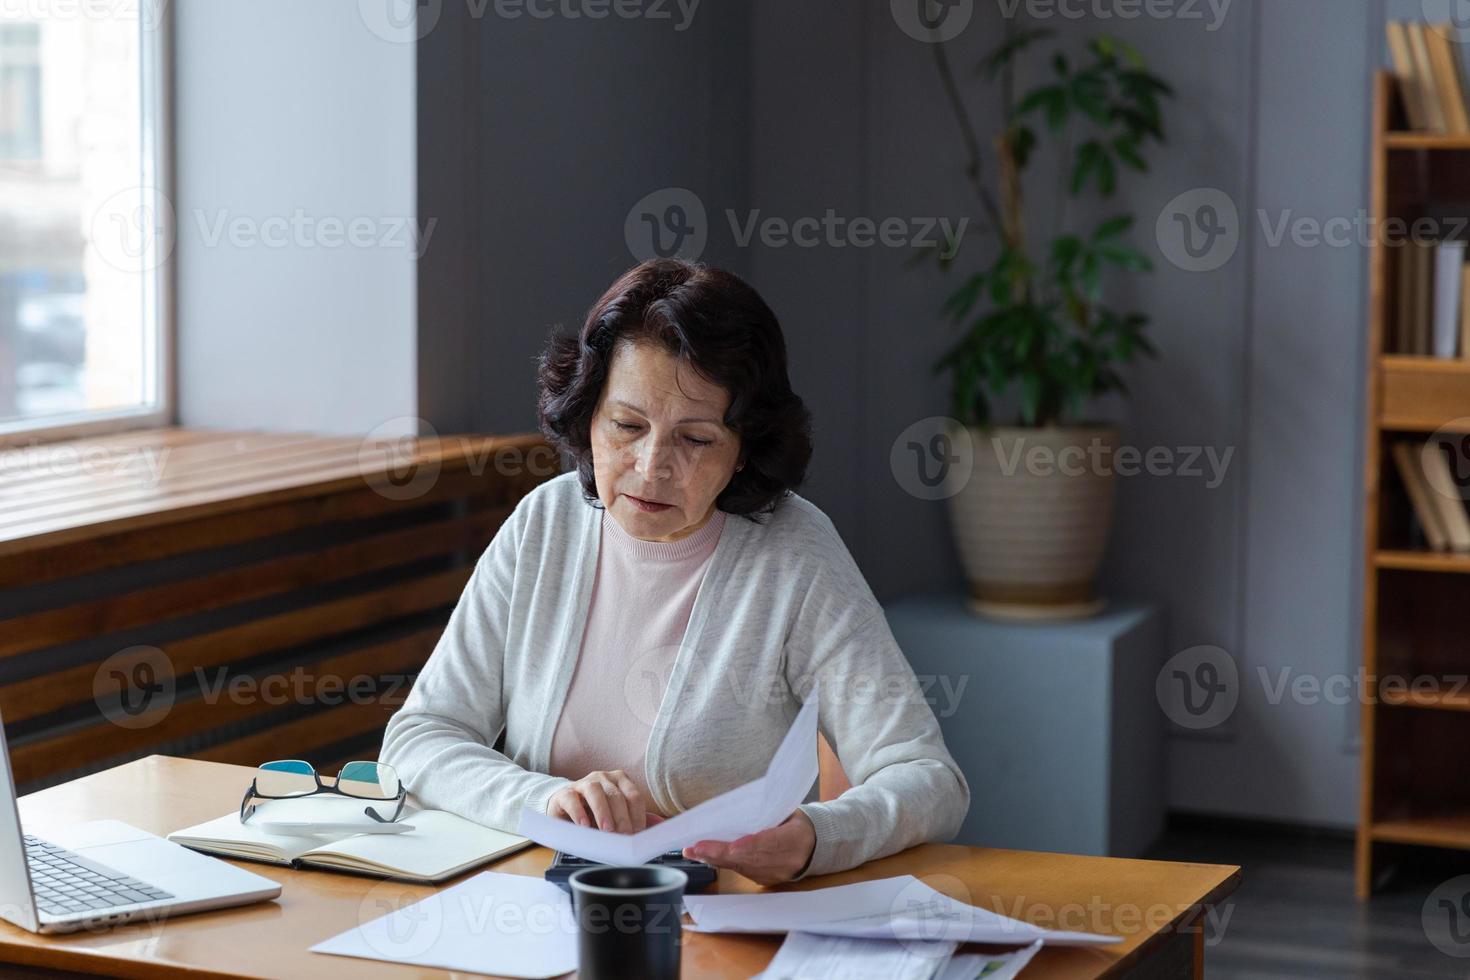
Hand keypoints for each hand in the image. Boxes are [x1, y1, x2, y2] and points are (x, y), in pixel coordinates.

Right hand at [546, 770, 656, 832]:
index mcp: (620, 781)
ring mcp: (582, 783)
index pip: (634, 796)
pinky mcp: (564, 793)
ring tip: (607, 830)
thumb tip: (661, 825)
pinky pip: (571, 798)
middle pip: (616, 795)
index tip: (637, 834)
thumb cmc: (596, 813)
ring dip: (603, 811)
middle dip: (622, 818)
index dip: (638, 816)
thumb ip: (638, 820)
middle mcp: (603, 778)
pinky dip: (578, 812)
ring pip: (595, 791)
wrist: (565, 810)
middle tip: (624, 837)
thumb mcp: (618, 816)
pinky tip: (584, 825)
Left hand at [682, 810, 815, 885]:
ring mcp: (773, 874)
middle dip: (718, 854)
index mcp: (793, 840)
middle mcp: (783, 862)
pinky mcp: (764, 880)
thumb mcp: (789, 812)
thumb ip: (769, 812)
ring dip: (714, 859)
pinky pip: (742, 872)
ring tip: (693, 851)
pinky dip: (723, 864)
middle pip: (746, 860)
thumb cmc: (798, 824)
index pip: (766, 845)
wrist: (816, 847)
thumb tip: (740, 807)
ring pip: (740, 868)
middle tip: (694, 848)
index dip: (745, 848)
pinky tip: (706, 857)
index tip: (728, 848)